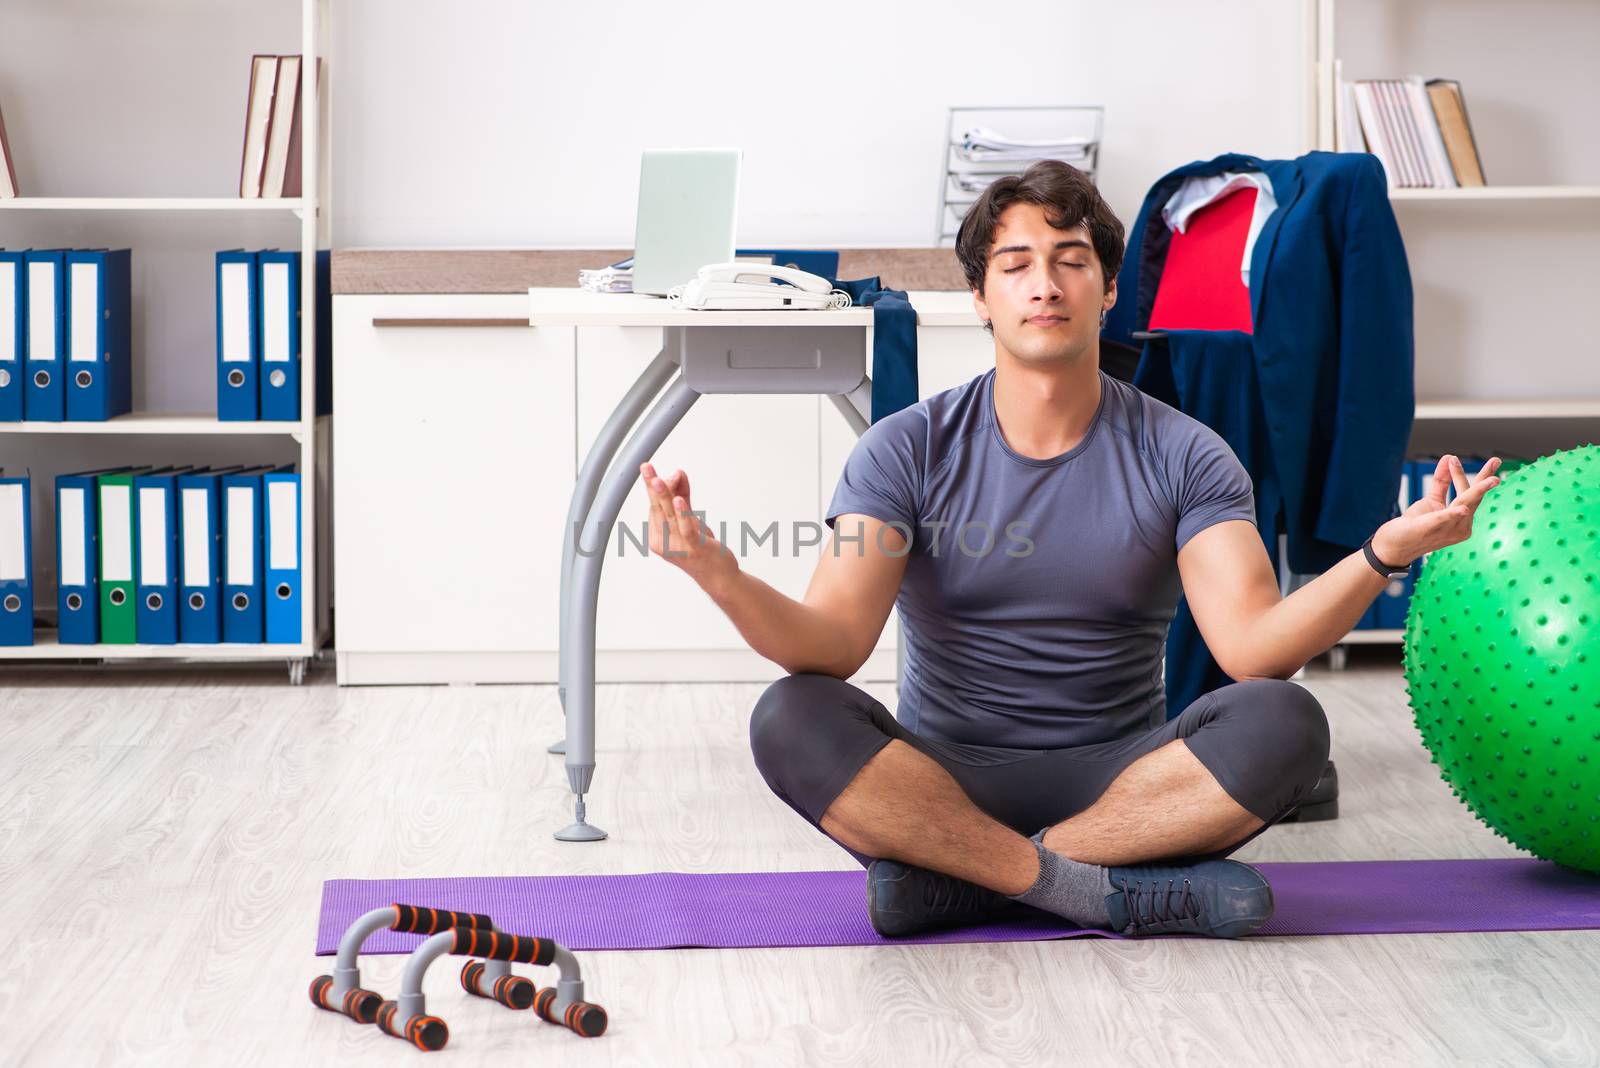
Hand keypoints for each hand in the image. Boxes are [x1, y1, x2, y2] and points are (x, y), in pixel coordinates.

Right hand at [638, 462, 737, 592]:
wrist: (718, 577)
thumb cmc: (700, 547)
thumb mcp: (689, 520)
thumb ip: (682, 496)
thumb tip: (677, 473)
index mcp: (657, 538)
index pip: (655, 507)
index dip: (660, 487)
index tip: (665, 472)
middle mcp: (663, 543)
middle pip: (658, 509)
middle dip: (653, 487)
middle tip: (645, 467)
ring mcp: (678, 548)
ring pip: (670, 516)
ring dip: (664, 496)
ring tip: (657, 480)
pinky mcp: (696, 548)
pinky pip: (687, 529)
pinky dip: (683, 514)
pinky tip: (679, 500)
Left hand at [1371, 454, 1501, 566]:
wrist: (1393, 548)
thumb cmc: (1414, 526)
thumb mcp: (1430, 500)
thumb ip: (1441, 481)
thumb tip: (1449, 457)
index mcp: (1460, 517)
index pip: (1471, 493)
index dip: (1482, 476)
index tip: (1494, 461)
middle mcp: (1458, 526)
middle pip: (1472, 498)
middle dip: (1485, 481)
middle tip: (1496, 461)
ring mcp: (1446, 530)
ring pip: (1463, 504)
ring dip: (1475, 490)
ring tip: (1492, 480)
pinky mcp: (1430, 530)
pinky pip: (1443, 520)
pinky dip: (1452, 514)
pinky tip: (1463, 510)